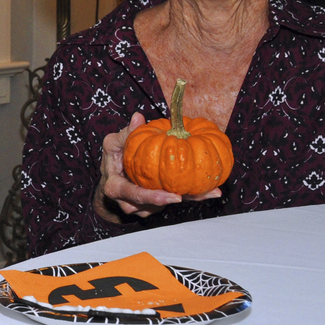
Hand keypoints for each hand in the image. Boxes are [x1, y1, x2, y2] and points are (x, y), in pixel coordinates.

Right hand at [95, 113, 220, 221]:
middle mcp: (129, 202)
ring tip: (211, 191)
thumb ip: (125, 133)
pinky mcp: (155, 205)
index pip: (134, 195)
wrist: (113, 177)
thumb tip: (138, 118)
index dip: (152, 197)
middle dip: (180, 201)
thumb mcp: (113, 143)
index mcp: (116, 188)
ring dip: (189, 198)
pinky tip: (210, 190)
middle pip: (155, 205)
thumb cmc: (113, 158)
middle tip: (201, 194)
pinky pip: (172, 201)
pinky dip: (190, 195)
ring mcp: (142, 206)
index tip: (173, 196)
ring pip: (167, 205)